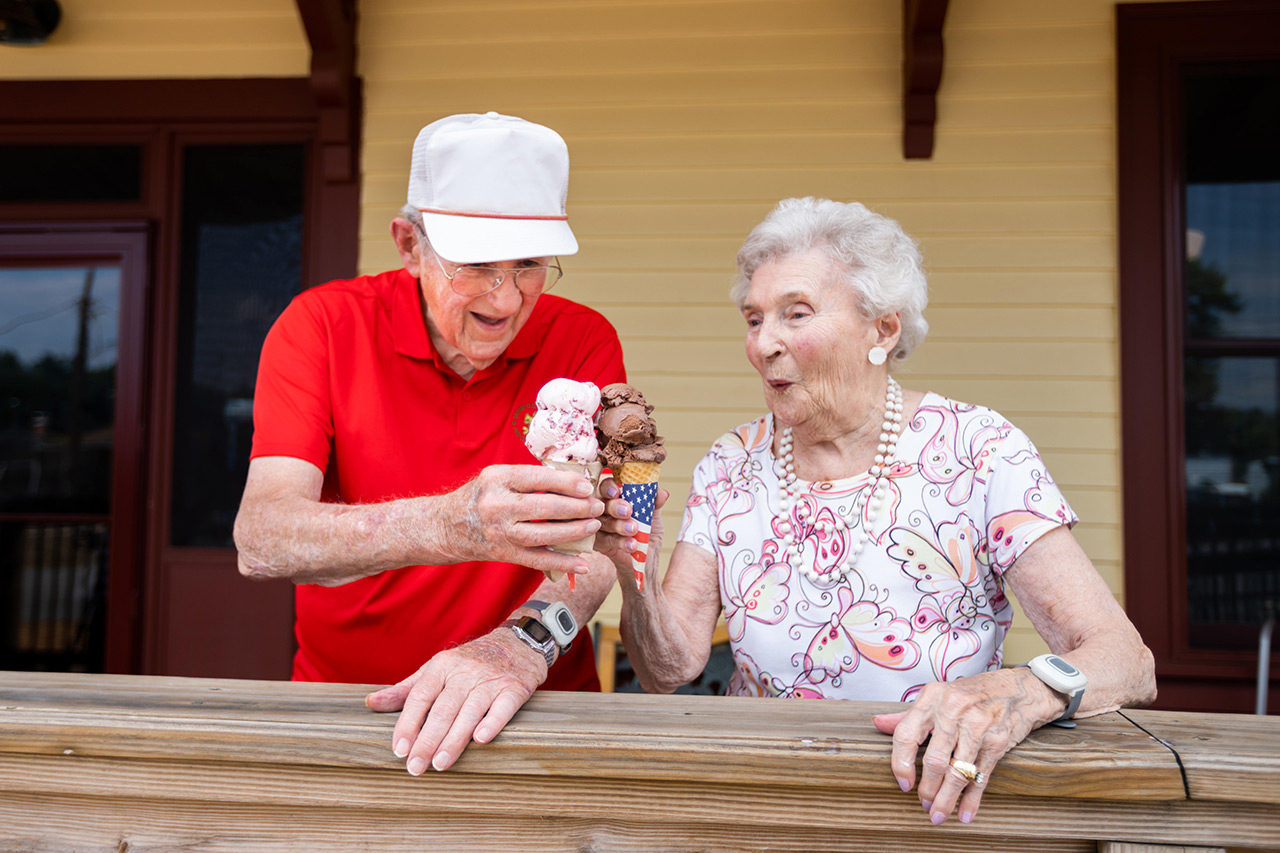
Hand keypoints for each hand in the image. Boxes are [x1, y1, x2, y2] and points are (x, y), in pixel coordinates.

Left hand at [365, 629, 545, 772]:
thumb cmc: (470, 661)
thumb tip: (371, 703)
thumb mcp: (436, 668)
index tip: (399, 750)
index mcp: (441, 667)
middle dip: (427, 741)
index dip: (408, 724)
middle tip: (415, 768)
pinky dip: (492, 723)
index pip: (420, 697)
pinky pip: (502, 707)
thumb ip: (406, 689)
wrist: (518, 643)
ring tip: (440, 764)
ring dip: (454, 739)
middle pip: (442, 710)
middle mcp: (464, 673)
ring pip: (469, 712)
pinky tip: (481, 740)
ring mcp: (490, 681)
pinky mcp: (514, 689)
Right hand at [438, 464, 604, 574]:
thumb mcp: (497, 477)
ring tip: (594, 526)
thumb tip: (572, 479)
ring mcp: (499, 532)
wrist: (446, 526)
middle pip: (544, 508)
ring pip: (544, 535)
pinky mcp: (503, 554)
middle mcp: (496, 505)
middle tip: (597, 506)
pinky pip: (538, 560)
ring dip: (574, 532)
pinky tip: (583, 562)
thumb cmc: (480, 497)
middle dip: (577, 508)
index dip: (567, 483)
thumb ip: (528, 478)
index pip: (538, 478)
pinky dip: (563, 562)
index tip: (587, 486)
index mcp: (496, 479)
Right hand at [594, 476, 667, 583]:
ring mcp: (598, 527)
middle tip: (628, 511)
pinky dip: (619, 542)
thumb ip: (655, 503)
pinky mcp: (599, 545)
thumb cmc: (647, 533)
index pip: (607, 486)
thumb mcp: (654, 517)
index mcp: (616, 498)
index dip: (609, 487)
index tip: (618, 491)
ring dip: (619, 525)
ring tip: (634, 530)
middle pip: (602, 503)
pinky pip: (604, 541)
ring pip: (602, 523)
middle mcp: (604, 511)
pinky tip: (631, 544)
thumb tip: (662, 493)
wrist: (647, 561)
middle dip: (615, 506)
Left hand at [871, 668, 1059, 824]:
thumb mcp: (938, 696)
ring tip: (937, 814)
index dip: (900, 763)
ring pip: (957, 772)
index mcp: (932, 697)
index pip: (906, 734)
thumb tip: (877, 723)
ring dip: (946, 798)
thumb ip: (907, 714)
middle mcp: (953, 710)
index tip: (903, 783)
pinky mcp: (997, 742)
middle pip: (933, 759)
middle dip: (927, 788)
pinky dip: (972, 799)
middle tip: (923, 804)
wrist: (1017, 689)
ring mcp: (977, 726)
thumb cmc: (971, 694)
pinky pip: (980, 776)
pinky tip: (964, 814)